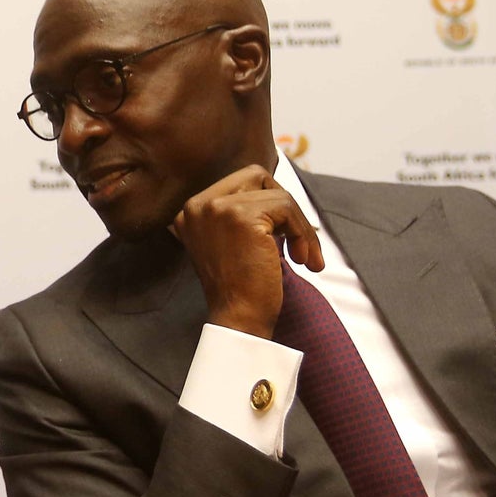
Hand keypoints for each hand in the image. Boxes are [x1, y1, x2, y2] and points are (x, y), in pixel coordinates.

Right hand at [171, 165, 323, 338]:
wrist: (238, 319)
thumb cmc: (240, 288)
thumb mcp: (229, 242)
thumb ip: (239, 214)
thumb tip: (277, 190)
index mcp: (191, 211)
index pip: (240, 182)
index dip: (269, 204)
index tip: (284, 236)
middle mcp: (198, 204)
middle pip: (256, 177)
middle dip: (284, 206)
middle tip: (296, 242)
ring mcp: (217, 208)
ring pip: (277, 193)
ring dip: (299, 225)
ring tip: (304, 257)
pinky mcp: (241, 216)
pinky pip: (287, 207)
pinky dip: (304, 233)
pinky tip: (303, 260)